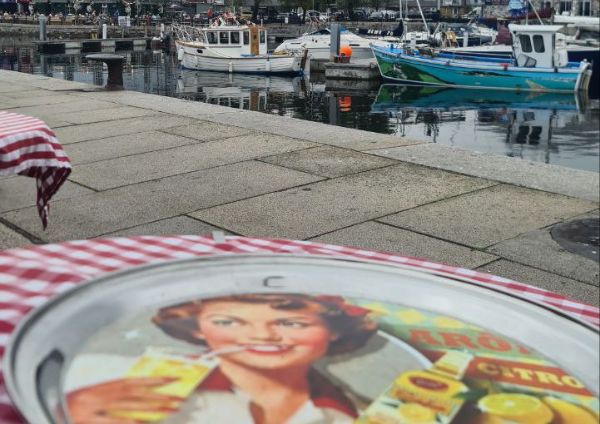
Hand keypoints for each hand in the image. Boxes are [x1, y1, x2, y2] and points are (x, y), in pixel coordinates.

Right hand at [66, 377, 182, 423]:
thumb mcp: (90, 400)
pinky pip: (111, 422)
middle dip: (159, 397)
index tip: (175, 378)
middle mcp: (94, 397)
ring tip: (172, 409)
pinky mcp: (83, 422)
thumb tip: (141, 406)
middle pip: (134, 395)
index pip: (131, 381)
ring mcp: (88, 411)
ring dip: (152, 410)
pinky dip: (128, 423)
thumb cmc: (67, 409)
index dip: (154, 379)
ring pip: (127, 409)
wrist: (45, 410)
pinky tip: (143, 423)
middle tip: (181, 399)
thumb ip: (113, 398)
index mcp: (97, 389)